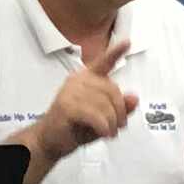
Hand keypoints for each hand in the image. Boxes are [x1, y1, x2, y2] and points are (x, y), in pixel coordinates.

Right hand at [26, 39, 138, 161]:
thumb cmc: (74, 127)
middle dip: (120, 111)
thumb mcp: (103, 119)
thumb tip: (134, 98)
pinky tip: (103, 133)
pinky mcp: (67, 106)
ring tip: (109, 132)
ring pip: (105, 104)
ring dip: (112, 122)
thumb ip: (119, 108)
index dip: (116, 52)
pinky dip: (104, 127)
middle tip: (119, 126)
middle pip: (112, 90)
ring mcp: (70, 92)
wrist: (49, 141)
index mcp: (86, 79)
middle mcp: (78, 81)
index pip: (103, 62)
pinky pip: (95, 115)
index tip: (127, 42)